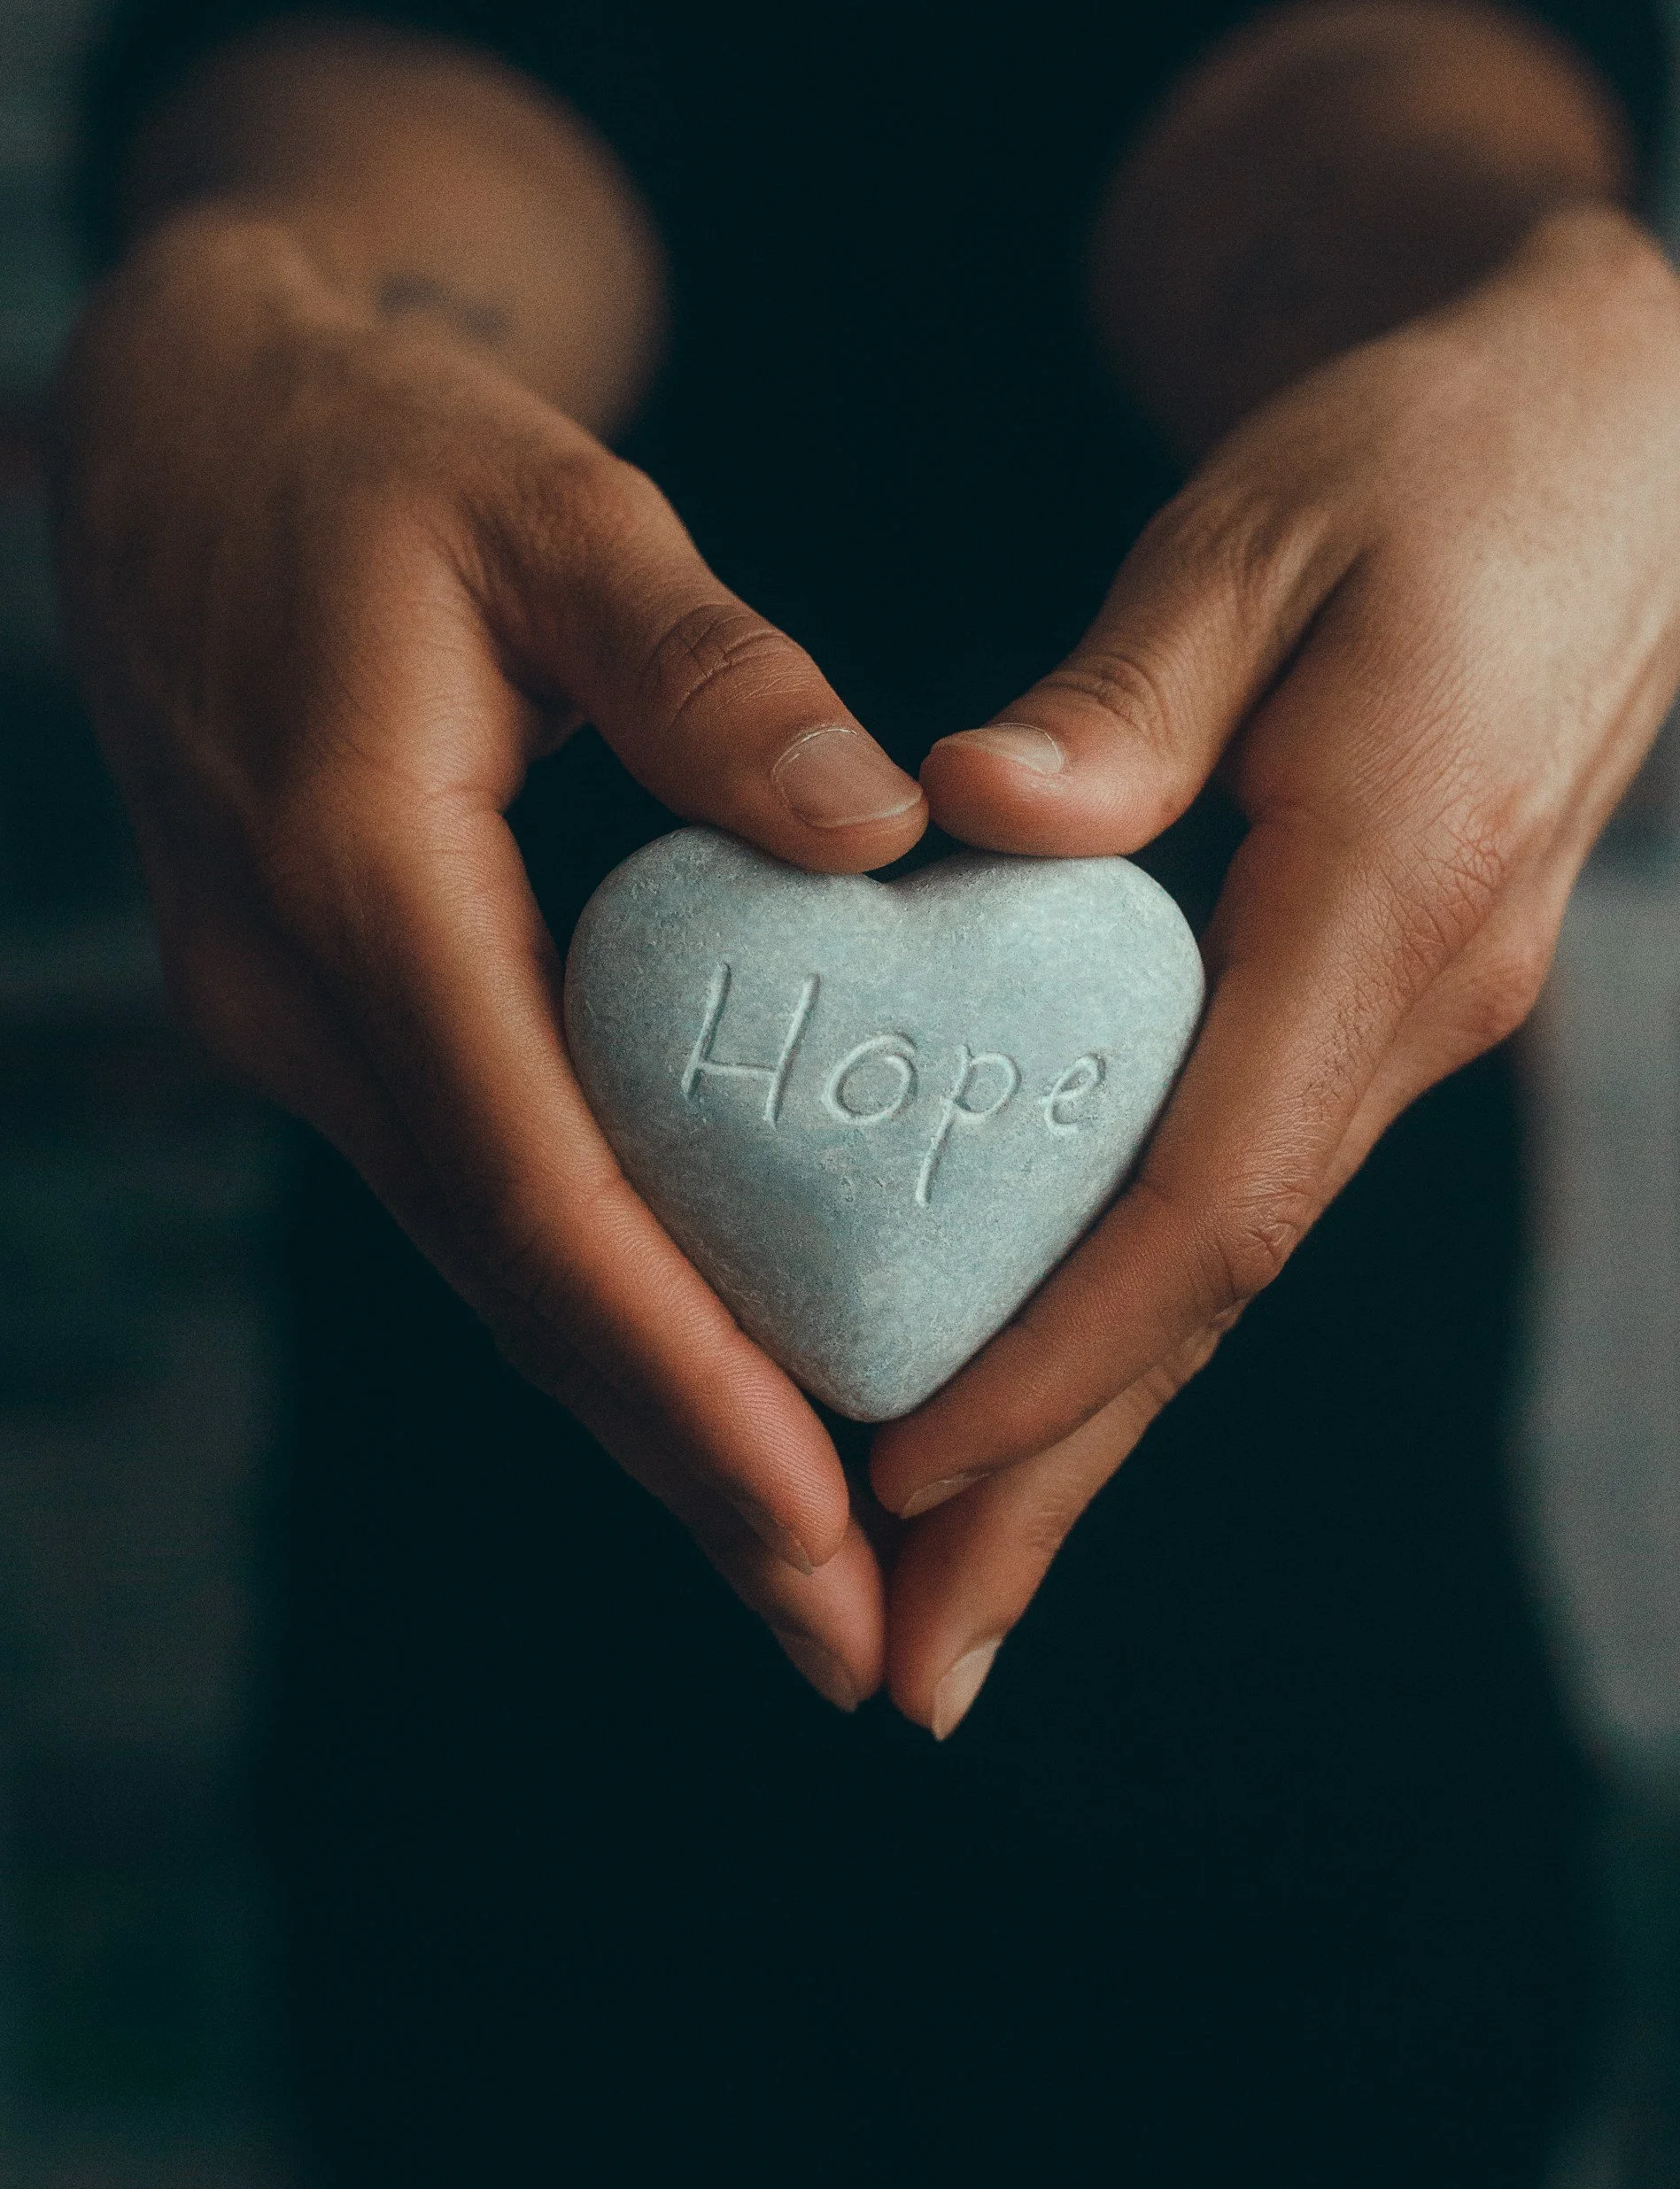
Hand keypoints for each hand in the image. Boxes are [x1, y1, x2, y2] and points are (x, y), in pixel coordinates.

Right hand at [53, 207, 928, 1709]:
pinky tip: (706, 1394)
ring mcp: (311, 1029)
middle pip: (524, 1288)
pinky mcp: (351, 1022)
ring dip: (649, 1426)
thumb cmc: (375, 456)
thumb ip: (703, 667)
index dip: (678, 1369)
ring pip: (505, 1273)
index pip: (537, 1186)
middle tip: (847, 1641)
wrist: (188, 444)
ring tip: (807, 1577)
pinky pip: (493, 1202)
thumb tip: (879, 828)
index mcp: (361, 883)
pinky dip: (606, 1315)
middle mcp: (312, 1004)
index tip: (819, 1517)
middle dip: (685, 1473)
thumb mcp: (547, 507)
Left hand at [871, 206, 1679, 1735]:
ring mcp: (1406, 1021)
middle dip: (1056, 1487)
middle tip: (904, 1668)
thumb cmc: (1417, 457)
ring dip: (1086, 1437)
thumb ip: (1125, 697)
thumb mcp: (1261, 532)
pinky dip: (1124, 1317)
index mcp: (1391, 892)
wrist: (1584, 438)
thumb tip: (964, 816)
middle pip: (1210, 1295)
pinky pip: (1230, 1198)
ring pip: (1219, 1275)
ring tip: (942, 1591)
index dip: (1058, 1350)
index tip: (898, 1469)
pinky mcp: (1367, 1006)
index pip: (1209, 1194)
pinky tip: (1036, 1394)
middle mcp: (1413, 1003)